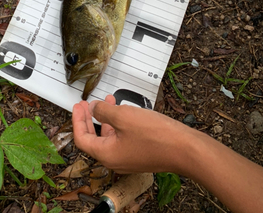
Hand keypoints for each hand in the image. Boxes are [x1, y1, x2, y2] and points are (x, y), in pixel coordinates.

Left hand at [72, 95, 190, 173]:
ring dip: (105, 118)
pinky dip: (118, 124)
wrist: (185, 148)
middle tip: (86, 104)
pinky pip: (122, 138)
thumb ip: (104, 111)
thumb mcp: (123, 116)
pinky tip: (124, 111)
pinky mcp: (139, 154)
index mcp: (107, 155)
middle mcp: (115, 160)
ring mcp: (128, 158)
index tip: (78, 106)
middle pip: (93, 139)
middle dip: (89, 119)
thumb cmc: (156, 136)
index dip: (77, 120)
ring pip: (109, 137)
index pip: (82, 139)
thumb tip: (94, 108)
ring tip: (108, 102)